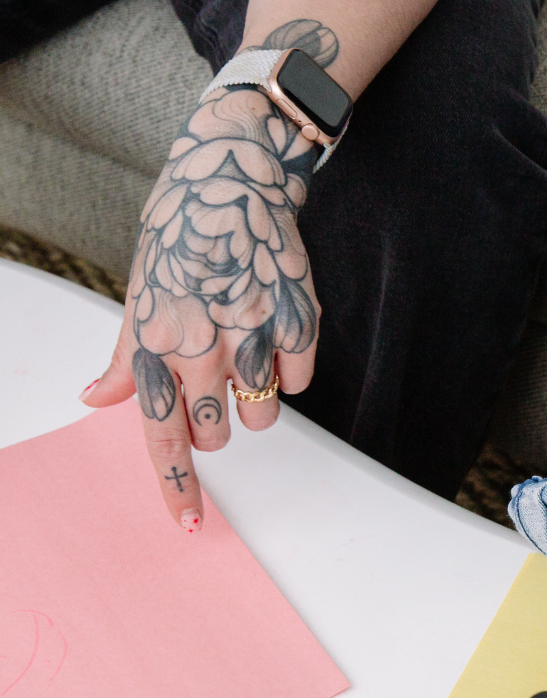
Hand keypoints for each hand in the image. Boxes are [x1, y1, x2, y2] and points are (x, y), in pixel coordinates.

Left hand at [80, 85, 319, 528]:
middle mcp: (202, 345)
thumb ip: (124, 356)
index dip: (177, 487)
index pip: (162, 435)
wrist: (233, 172)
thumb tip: (95, 399)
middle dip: (216, 423)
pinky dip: (290, 368)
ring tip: (247, 352)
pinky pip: (301, 383)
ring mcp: (252, 335)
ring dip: (255, 398)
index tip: (190, 525)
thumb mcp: (139, 289)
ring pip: (262, 416)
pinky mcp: (296, 323)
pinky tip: (274, 331)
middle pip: (217, 434)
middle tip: (215, 384)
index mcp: (155, 342)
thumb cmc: (180, 229)